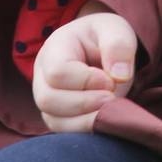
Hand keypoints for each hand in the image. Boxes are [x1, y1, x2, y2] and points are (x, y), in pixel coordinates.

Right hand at [32, 6, 137, 133]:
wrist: (102, 50)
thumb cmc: (106, 38)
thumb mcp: (116, 30)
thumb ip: (119, 46)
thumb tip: (119, 76)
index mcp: (55, 47)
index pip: (57, 71)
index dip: (86, 80)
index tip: (110, 79)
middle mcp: (42, 73)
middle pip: (47, 99)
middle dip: (84, 103)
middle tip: (111, 97)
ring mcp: (46, 96)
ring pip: (53, 120)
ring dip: (85, 120)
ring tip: (109, 109)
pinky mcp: (55, 116)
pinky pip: (62, 132)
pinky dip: (85, 130)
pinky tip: (103, 119)